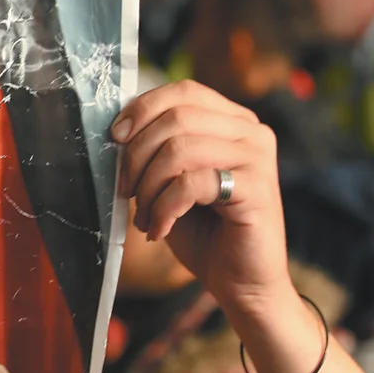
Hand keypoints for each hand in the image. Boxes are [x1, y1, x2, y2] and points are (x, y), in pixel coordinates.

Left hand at [113, 80, 290, 320]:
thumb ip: (158, 150)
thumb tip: (119, 130)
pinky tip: (160, 230)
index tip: (115, 139)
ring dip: (148, 188)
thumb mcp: (172, 182)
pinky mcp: (258, 188)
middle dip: (137, 156)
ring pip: (179, 149)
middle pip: (176, 117)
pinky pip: (191, 184)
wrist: (241, 281)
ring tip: (144, 217)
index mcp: (232, 121)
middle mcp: (251, 132)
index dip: (142, 110)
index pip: (183, 91)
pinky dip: (163, 209)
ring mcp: (258, 158)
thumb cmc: (204, 231)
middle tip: (125, 192)